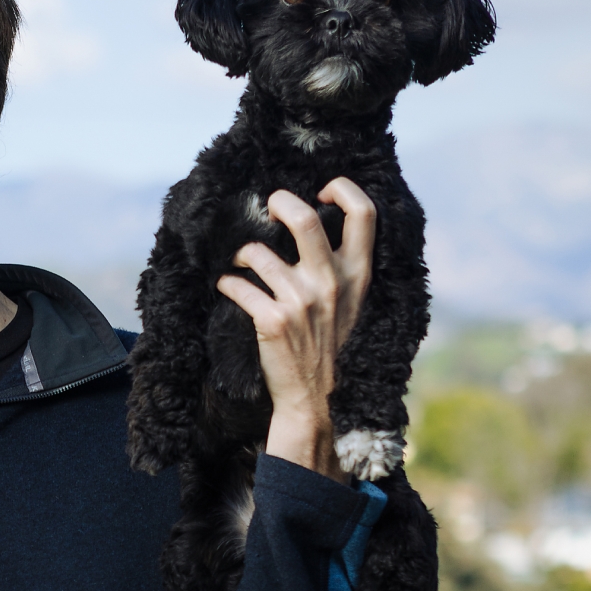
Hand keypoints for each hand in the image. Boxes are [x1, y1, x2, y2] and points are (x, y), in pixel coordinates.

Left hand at [215, 178, 374, 482]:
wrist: (315, 402)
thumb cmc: (329, 347)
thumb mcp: (350, 304)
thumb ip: (341, 267)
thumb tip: (318, 221)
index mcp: (357, 275)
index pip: (364, 214)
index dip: (342, 188)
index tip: (321, 190)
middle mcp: (331, 283)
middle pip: (304, 219)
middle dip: (279, 202)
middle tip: (267, 204)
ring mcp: (301, 301)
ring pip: (256, 253)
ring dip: (239, 254)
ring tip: (239, 263)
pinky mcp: (272, 320)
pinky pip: (236, 285)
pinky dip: (226, 284)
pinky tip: (228, 289)